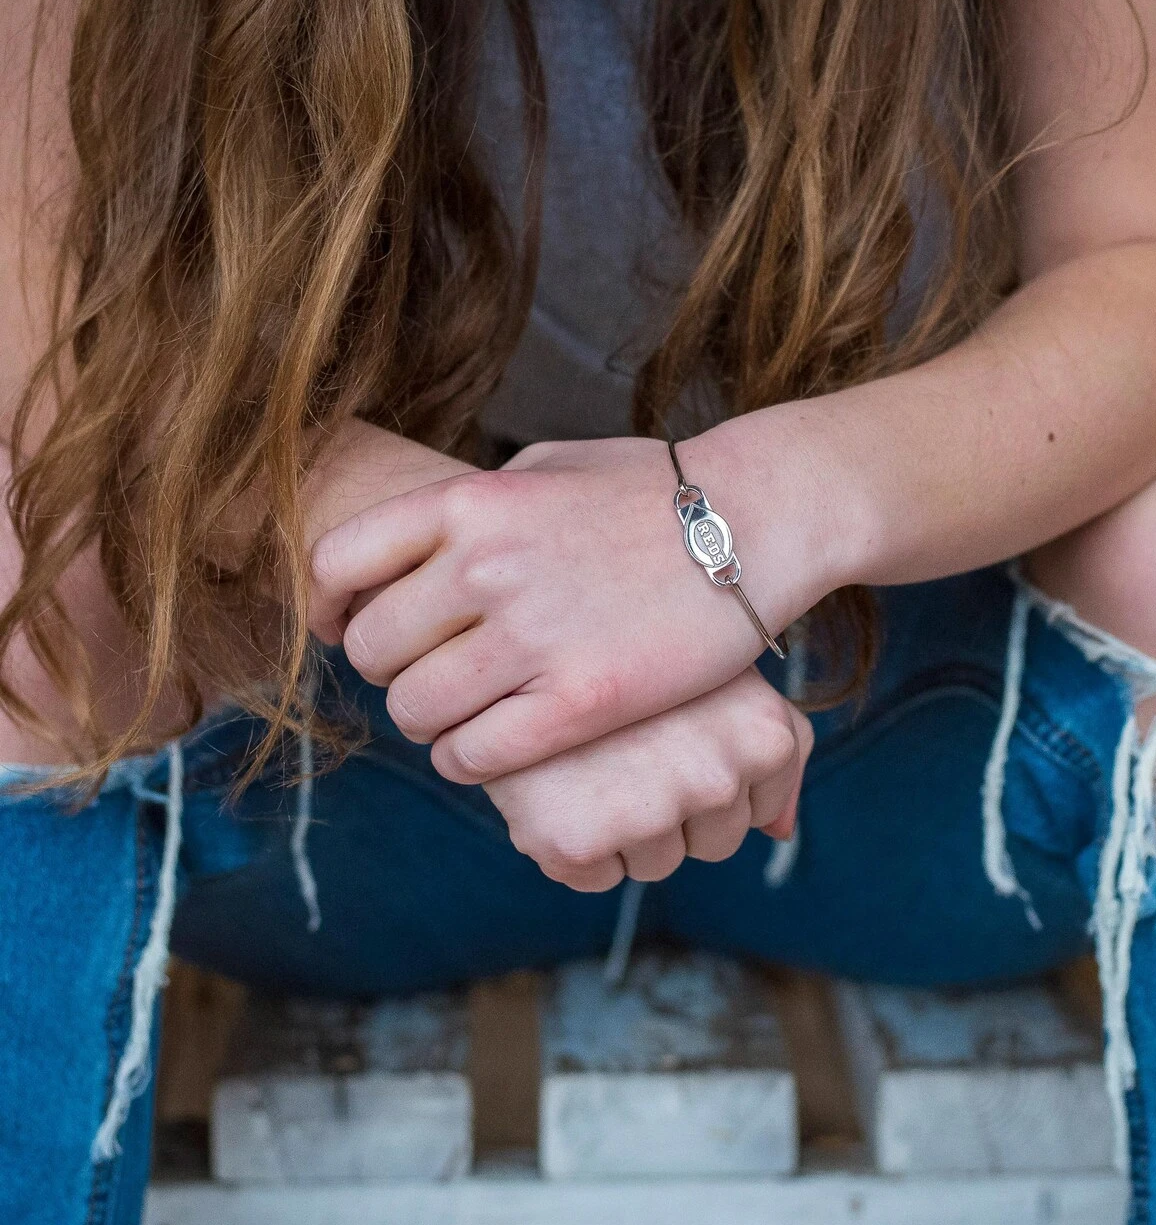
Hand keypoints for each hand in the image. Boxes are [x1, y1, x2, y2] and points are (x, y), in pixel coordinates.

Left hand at [309, 433, 826, 783]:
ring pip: (415, 710)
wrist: (757, 520)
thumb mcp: (550, 464)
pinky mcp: (582, 700)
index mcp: (470, 502)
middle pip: (372, 649)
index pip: (338, 563)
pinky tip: (490, 749)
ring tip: (463, 715)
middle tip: (429, 675)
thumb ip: (476, 502)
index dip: (328, 606)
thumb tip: (416, 543)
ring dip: (428, 722)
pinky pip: (475, 754)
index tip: (344, 627)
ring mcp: (533, 635)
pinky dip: (467, 761)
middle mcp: (487, 565)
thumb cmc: (655, 490)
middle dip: (392, 669)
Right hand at [484, 667, 813, 891]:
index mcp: (763, 735)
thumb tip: (779, 832)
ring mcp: (650, 812)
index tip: (674, 736)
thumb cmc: (630, 657)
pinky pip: (597, 877)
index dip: (712, 778)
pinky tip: (559, 783)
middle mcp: (716, 778)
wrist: (512, 641)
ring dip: (625, 829)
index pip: (759, 809)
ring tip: (593, 759)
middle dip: (675, 809)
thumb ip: (772, 746)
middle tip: (629, 748)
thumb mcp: (721, 677)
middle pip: (714, 842)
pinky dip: (574, 846)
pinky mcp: (578, 841)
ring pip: (657, 863)